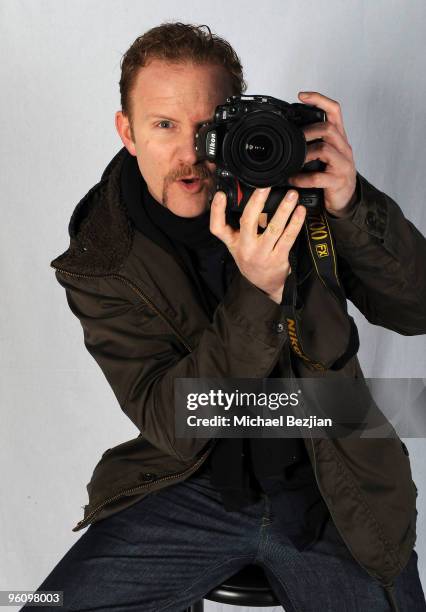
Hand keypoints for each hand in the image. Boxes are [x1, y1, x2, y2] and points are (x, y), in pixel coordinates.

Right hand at [210, 188, 305, 303]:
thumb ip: (239, 227)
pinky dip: (295, 223)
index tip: (220, 195)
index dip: (216, 211)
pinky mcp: (278, 258)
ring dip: (284, 209)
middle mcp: (246, 248)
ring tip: (292, 195)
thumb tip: (251, 199)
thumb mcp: (239, 246)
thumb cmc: (252, 260)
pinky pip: (288, 237)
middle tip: (265, 186)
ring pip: (273, 228)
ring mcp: (262, 254)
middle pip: (247, 222)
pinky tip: (300, 211)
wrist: (264, 286)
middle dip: (257, 202)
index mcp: (233, 243)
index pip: (218, 228)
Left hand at [287, 91, 356, 217]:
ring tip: (292, 160)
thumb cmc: (333, 175)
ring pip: (325, 150)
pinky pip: (318, 177)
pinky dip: (302, 178)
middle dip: (308, 130)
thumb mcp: (326, 155)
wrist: (347, 199)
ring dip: (304, 153)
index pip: (335, 111)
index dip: (319, 100)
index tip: (302, 95)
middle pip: (329, 129)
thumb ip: (314, 143)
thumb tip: (290, 134)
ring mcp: (343, 164)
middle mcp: (344, 148)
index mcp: (339, 139)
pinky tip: (293, 179)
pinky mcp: (338, 181)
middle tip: (294, 138)